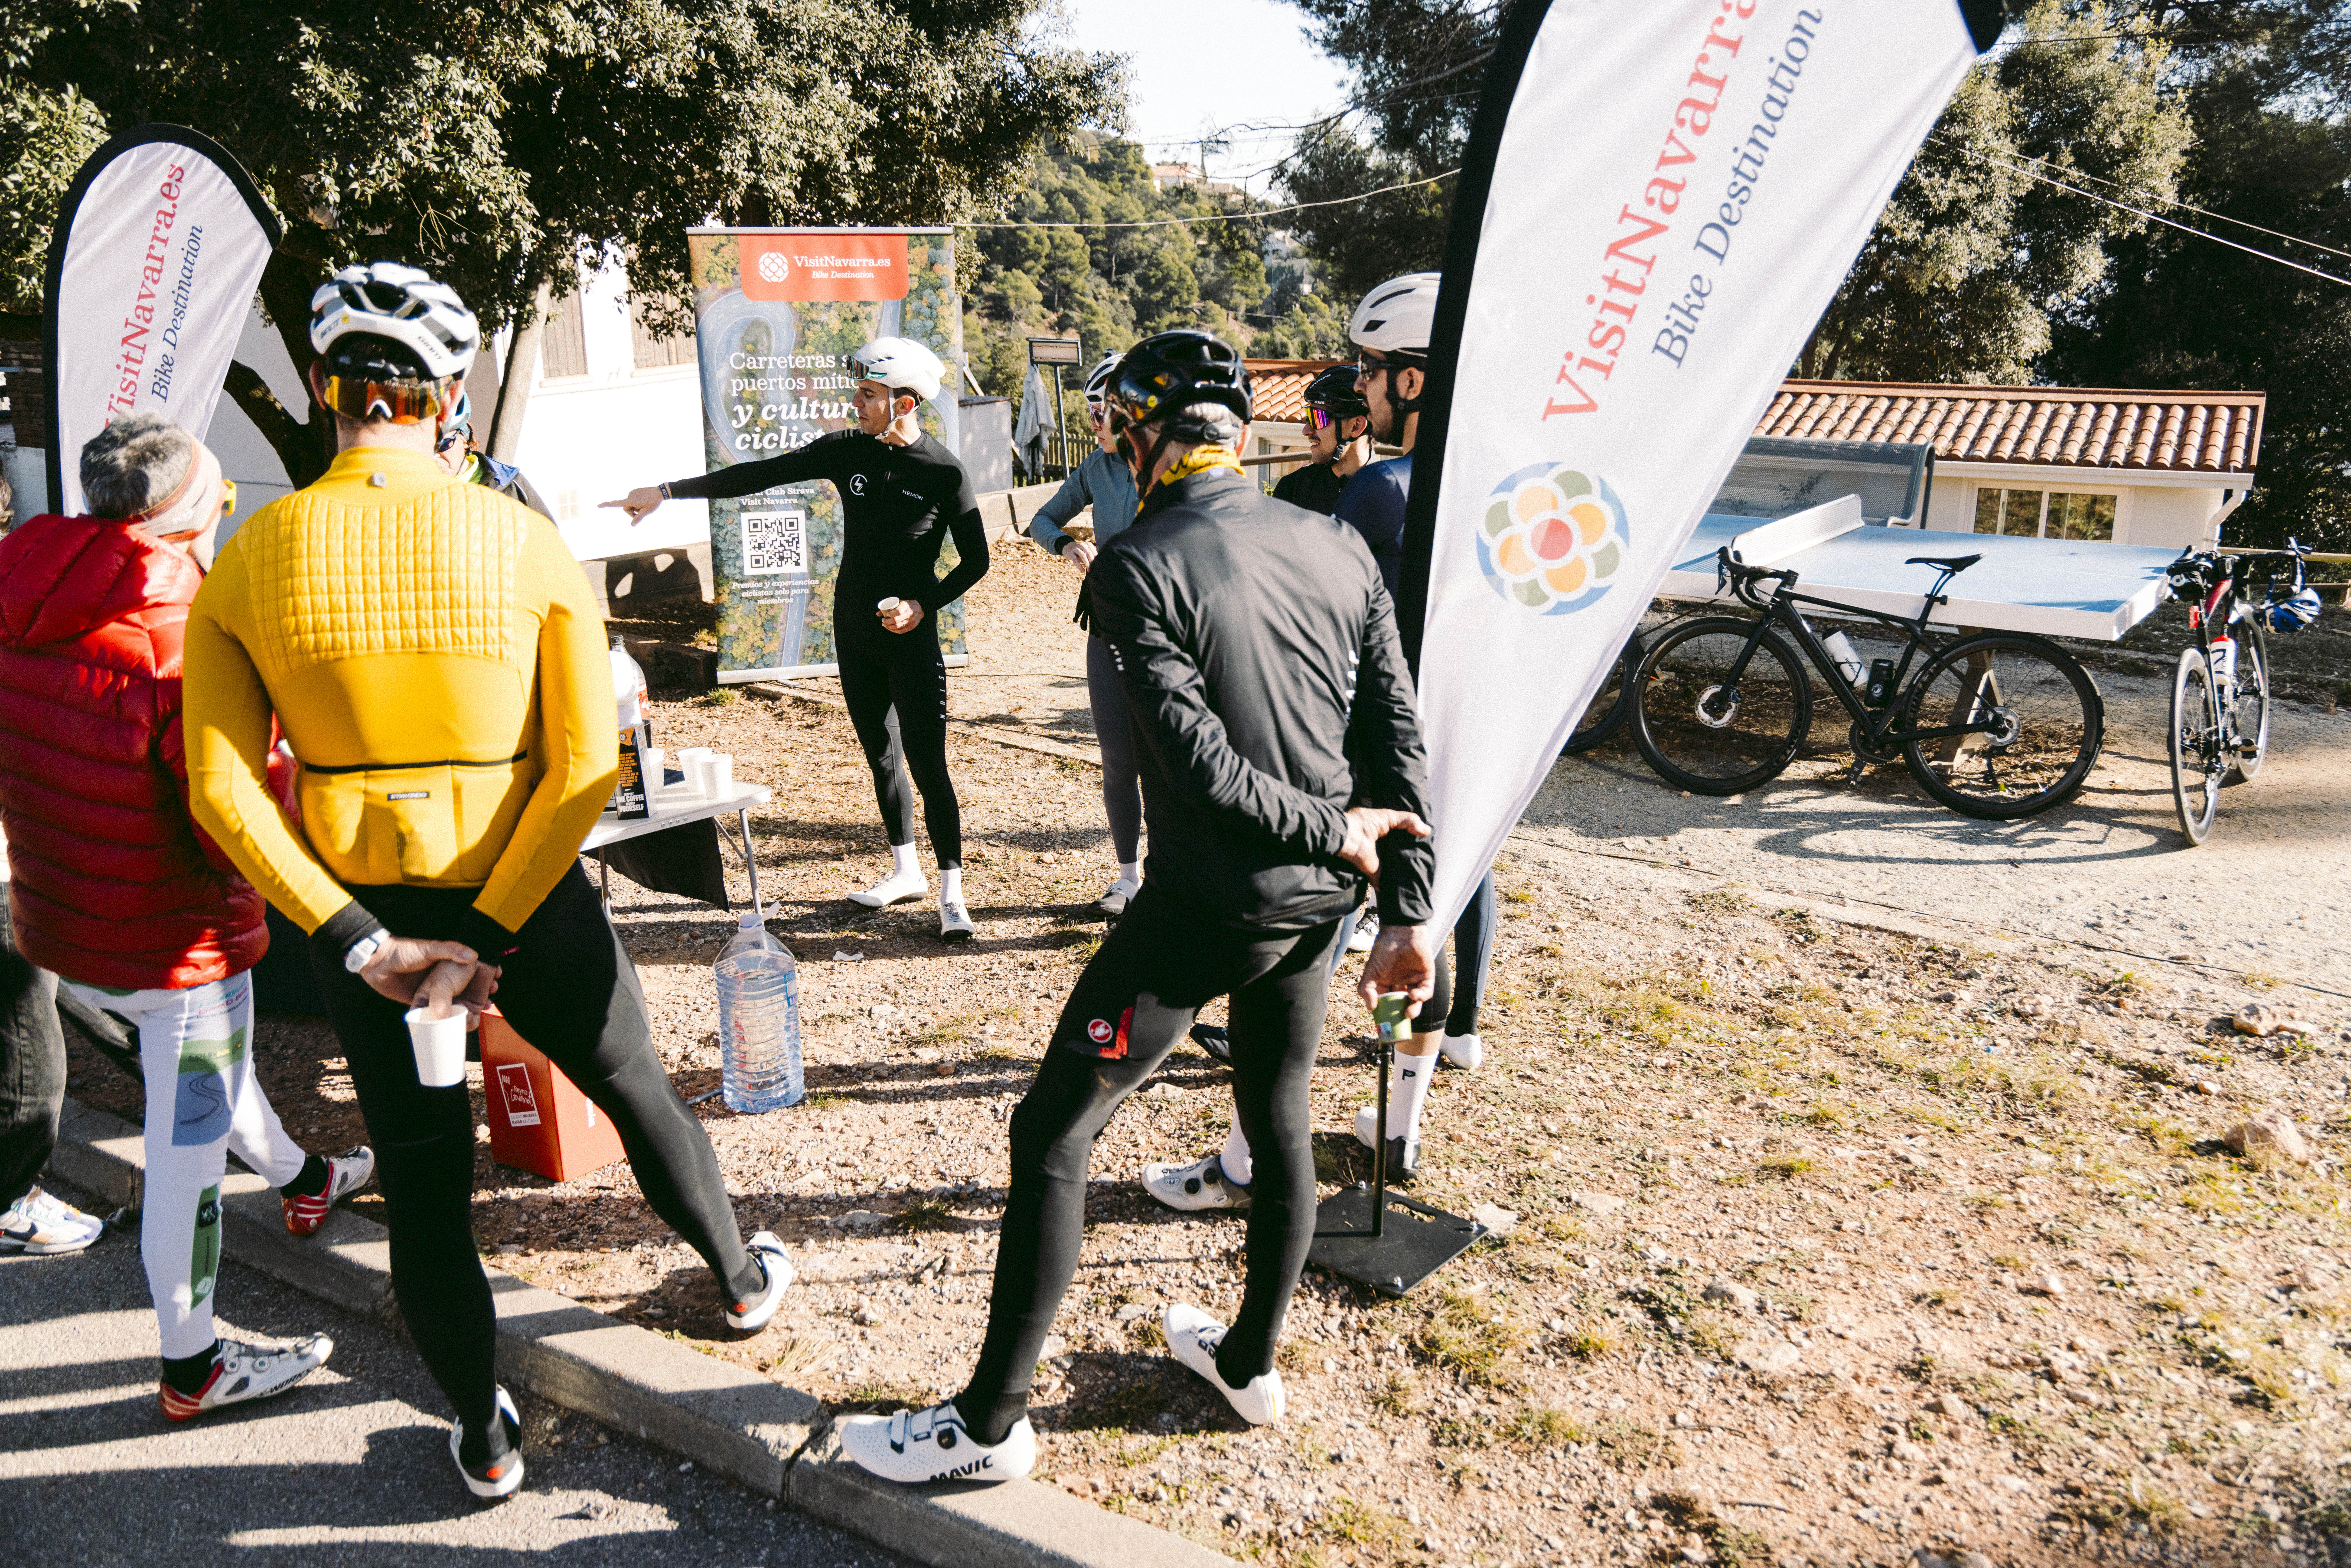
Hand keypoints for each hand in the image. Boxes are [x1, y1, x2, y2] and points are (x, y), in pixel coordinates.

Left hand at [358, 937, 497, 1012]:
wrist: (376, 963)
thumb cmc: (403, 951)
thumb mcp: (429, 948)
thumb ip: (449, 950)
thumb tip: (473, 955)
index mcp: (445, 964)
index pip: (470, 969)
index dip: (484, 974)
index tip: (497, 978)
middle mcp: (440, 979)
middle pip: (465, 988)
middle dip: (480, 993)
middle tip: (491, 999)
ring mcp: (430, 992)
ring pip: (453, 1003)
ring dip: (465, 1009)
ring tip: (480, 1011)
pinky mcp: (419, 1004)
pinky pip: (434, 1015)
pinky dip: (444, 1021)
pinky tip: (454, 1024)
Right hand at [601, 486, 664, 523]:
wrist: (660, 492)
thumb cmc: (653, 502)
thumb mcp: (646, 512)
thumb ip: (638, 518)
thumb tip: (632, 525)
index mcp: (630, 500)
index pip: (616, 504)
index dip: (607, 505)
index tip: (598, 506)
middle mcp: (629, 495)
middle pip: (626, 508)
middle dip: (632, 512)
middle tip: (641, 513)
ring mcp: (632, 492)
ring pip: (630, 504)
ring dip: (635, 507)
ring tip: (645, 506)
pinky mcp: (636, 491)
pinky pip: (634, 499)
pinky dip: (638, 503)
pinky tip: (645, 502)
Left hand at [879, 598, 923, 633]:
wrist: (920, 609)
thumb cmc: (906, 605)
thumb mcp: (899, 603)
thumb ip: (888, 607)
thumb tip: (877, 614)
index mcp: (906, 606)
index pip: (898, 612)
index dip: (891, 614)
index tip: (886, 614)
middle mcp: (910, 614)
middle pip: (896, 620)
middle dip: (887, 621)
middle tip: (883, 620)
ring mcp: (911, 621)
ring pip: (897, 626)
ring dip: (889, 626)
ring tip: (884, 624)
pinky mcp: (911, 627)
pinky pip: (901, 631)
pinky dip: (893, 630)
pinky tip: (889, 628)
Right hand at [1058, 538, 1097, 572]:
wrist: (1067, 547)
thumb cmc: (1080, 552)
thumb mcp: (1086, 552)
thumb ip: (1092, 556)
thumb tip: (1098, 565)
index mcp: (1088, 545)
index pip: (1094, 552)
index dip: (1097, 559)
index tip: (1099, 566)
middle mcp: (1082, 545)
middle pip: (1089, 553)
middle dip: (1092, 562)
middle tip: (1094, 569)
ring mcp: (1076, 548)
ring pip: (1083, 556)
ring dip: (1087, 564)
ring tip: (1089, 570)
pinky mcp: (1071, 553)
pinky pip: (1075, 560)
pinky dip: (1079, 566)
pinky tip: (1082, 571)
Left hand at [1335, 805, 1430, 877]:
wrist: (1347, 836)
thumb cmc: (1365, 822)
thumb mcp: (1389, 816)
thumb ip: (1408, 821)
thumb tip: (1427, 830)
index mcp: (1385, 832)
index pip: (1403, 837)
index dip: (1414, 839)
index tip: (1427, 842)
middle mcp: (1383, 847)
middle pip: (1401, 852)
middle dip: (1412, 854)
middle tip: (1427, 857)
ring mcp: (1380, 861)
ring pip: (1397, 866)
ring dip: (1406, 867)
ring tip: (1423, 868)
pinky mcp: (1376, 872)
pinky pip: (1388, 879)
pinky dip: (1396, 881)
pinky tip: (1411, 880)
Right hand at [1358, 922, 1438, 1017]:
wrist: (1400, 932)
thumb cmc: (1383, 950)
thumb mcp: (1370, 971)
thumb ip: (1366, 989)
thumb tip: (1370, 1008)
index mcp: (1386, 983)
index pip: (1386, 1003)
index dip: (1386, 1014)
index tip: (1384, 1024)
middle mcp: (1400, 983)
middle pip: (1401, 1004)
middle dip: (1400, 1015)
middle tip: (1398, 1023)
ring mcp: (1413, 980)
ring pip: (1415, 1001)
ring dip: (1413, 1009)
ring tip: (1408, 1013)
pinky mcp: (1426, 976)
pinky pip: (1426, 991)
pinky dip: (1421, 996)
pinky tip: (1414, 995)